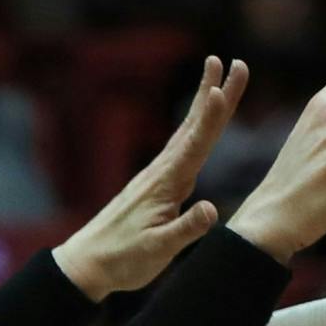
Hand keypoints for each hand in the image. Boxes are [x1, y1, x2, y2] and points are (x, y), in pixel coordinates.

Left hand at [53, 56, 249, 299]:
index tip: (223, 87)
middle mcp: (162, 172)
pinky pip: (180, 147)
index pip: (196, 144)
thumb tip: (212, 210)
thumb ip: (186, 230)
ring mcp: (156, 176)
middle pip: (195, 126)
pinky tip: (198, 124)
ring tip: (219, 78)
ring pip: (188, 132)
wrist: (88, 263)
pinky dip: (194, 128)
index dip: (212, 117)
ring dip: (206, 104)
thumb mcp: (158, 251)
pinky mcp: (154, 184)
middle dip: (217, 94)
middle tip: (237, 62)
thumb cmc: (123, 260)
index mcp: (167, 185)